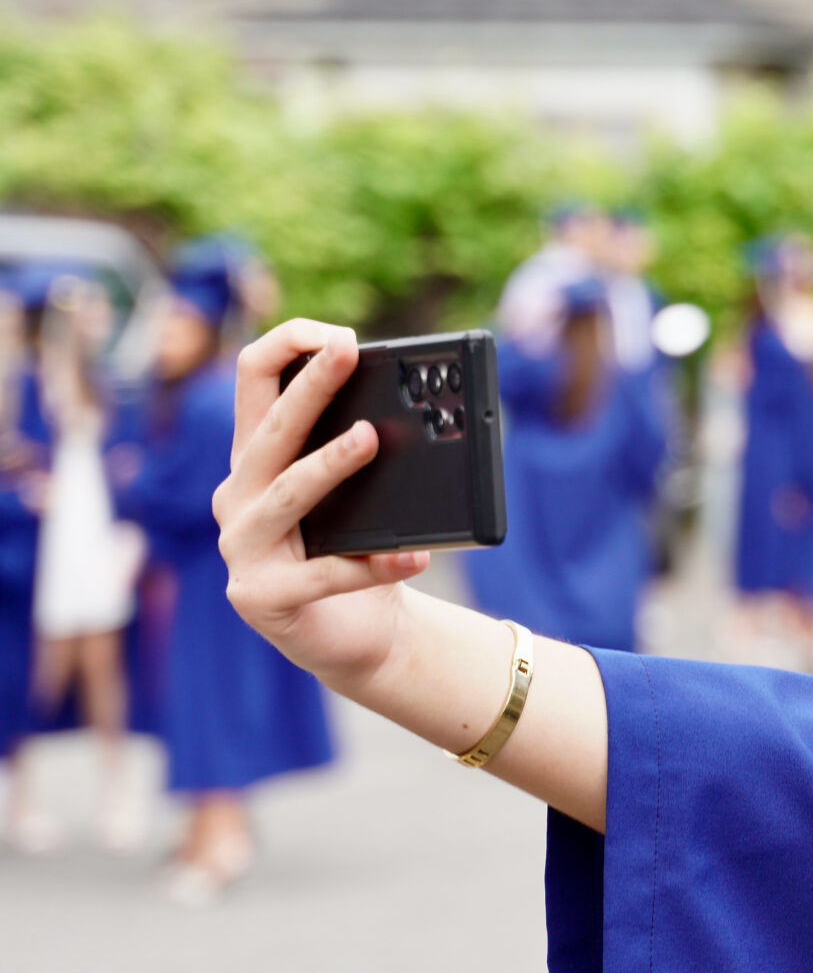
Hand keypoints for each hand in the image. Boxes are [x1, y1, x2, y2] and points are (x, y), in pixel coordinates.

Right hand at [215, 320, 432, 694]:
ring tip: (371, 439)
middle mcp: (238, 497)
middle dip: (311, 386)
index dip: (289, 348)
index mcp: (256, 459)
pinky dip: (374, 565)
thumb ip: (362, 448)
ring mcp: (243, 549)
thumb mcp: (356, 492)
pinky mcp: (262, 597)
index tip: (339, 336)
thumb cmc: (356, 550)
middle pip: (271, 431)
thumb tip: (411, 408)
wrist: (356, 636)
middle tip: (347, 351)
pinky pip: (325, 575)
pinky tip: (413, 556)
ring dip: (330, 464)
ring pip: (288, 495)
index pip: (253, 381)